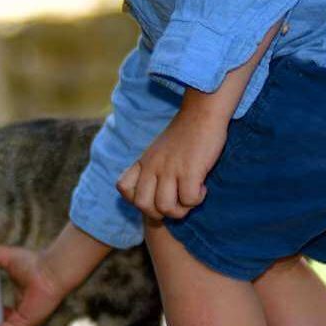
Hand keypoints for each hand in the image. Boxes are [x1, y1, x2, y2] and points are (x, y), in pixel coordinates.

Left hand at [116, 106, 228, 220]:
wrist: (203, 112)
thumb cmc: (185, 134)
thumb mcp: (159, 150)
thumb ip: (154, 169)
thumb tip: (158, 199)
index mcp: (144, 161)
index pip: (123, 188)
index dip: (137, 198)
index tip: (155, 194)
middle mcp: (153, 166)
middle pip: (143, 205)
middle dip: (161, 213)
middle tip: (177, 201)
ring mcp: (170, 168)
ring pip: (165, 208)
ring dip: (181, 210)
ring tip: (191, 196)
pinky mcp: (190, 170)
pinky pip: (188, 200)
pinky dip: (197, 200)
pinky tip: (202, 187)